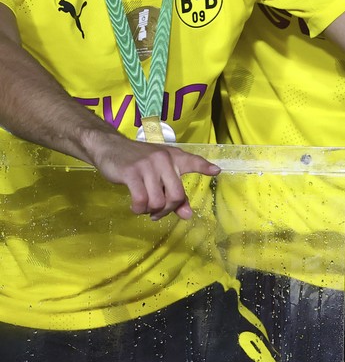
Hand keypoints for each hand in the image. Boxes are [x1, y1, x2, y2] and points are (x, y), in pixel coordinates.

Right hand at [84, 131, 220, 220]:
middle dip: (168, 210)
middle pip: (176, 195)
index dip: (206, 167)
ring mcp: (148, 166)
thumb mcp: (159, 171)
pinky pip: (141, 199)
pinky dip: (139, 209)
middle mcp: (165, 160)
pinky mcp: (131, 173)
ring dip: (151, 211)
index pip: (194, 161)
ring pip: (158, 201)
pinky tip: (136, 206)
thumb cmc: (138, 161)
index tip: (217, 171)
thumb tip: (187, 215)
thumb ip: (174, 192)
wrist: (110, 147)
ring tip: (145, 208)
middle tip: (158, 213)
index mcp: (175, 157)